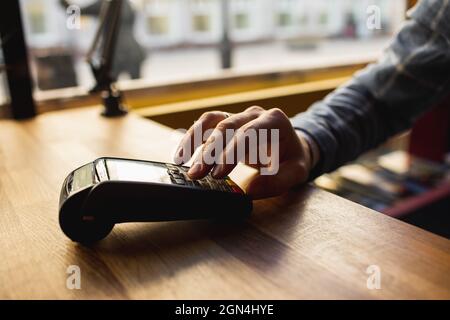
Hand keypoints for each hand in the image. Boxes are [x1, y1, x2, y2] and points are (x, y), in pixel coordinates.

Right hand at [173, 106, 318, 198]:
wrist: (290, 146)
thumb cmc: (292, 159)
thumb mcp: (296, 172)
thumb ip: (278, 181)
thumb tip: (250, 190)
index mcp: (275, 121)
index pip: (249, 133)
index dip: (232, 152)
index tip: (219, 173)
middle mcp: (254, 114)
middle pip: (227, 127)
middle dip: (209, 152)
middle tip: (196, 174)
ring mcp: (239, 116)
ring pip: (212, 121)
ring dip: (194, 140)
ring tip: (181, 161)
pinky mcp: (226, 122)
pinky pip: (206, 125)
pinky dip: (192, 137)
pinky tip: (182, 154)